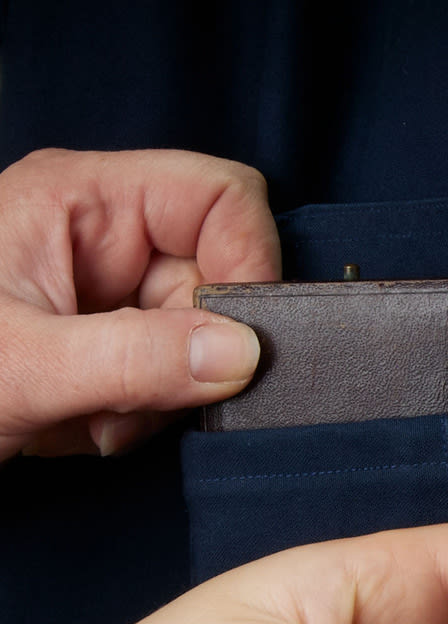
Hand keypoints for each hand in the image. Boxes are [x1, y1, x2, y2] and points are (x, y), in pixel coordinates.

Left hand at [0, 148, 277, 460]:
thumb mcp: (24, 368)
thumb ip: (138, 358)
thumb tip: (243, 354)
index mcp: (78, 198)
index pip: (219, 197)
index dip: (247, 263)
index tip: (238, 342)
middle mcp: (96, 232)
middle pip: (214, 274)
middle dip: (188, 350)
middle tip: (134, 399)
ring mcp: (97, 290)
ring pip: (196, 336)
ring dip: (157, 394)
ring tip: (91, 419)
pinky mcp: (96, 342)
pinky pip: (163, 374)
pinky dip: (136, 413)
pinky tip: (85, 426)